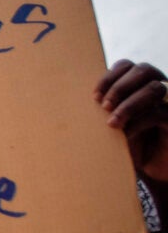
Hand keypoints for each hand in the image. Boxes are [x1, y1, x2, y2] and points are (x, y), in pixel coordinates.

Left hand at [95, 59, 167, 180]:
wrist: (150, 167)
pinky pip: (159, 113)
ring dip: (128, 104)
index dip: (109, 77)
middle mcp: (158, 87)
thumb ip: (104, 107)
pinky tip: (125, 135)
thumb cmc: (127, 141)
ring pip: (154, 88)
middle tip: (104, 107)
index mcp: (140, 83)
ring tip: (112, 123)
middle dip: (120, 87)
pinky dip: (138, 122)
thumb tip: (73, 101)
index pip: (126, 65)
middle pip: (143, 70)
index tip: (94, 96)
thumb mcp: (113, 121)